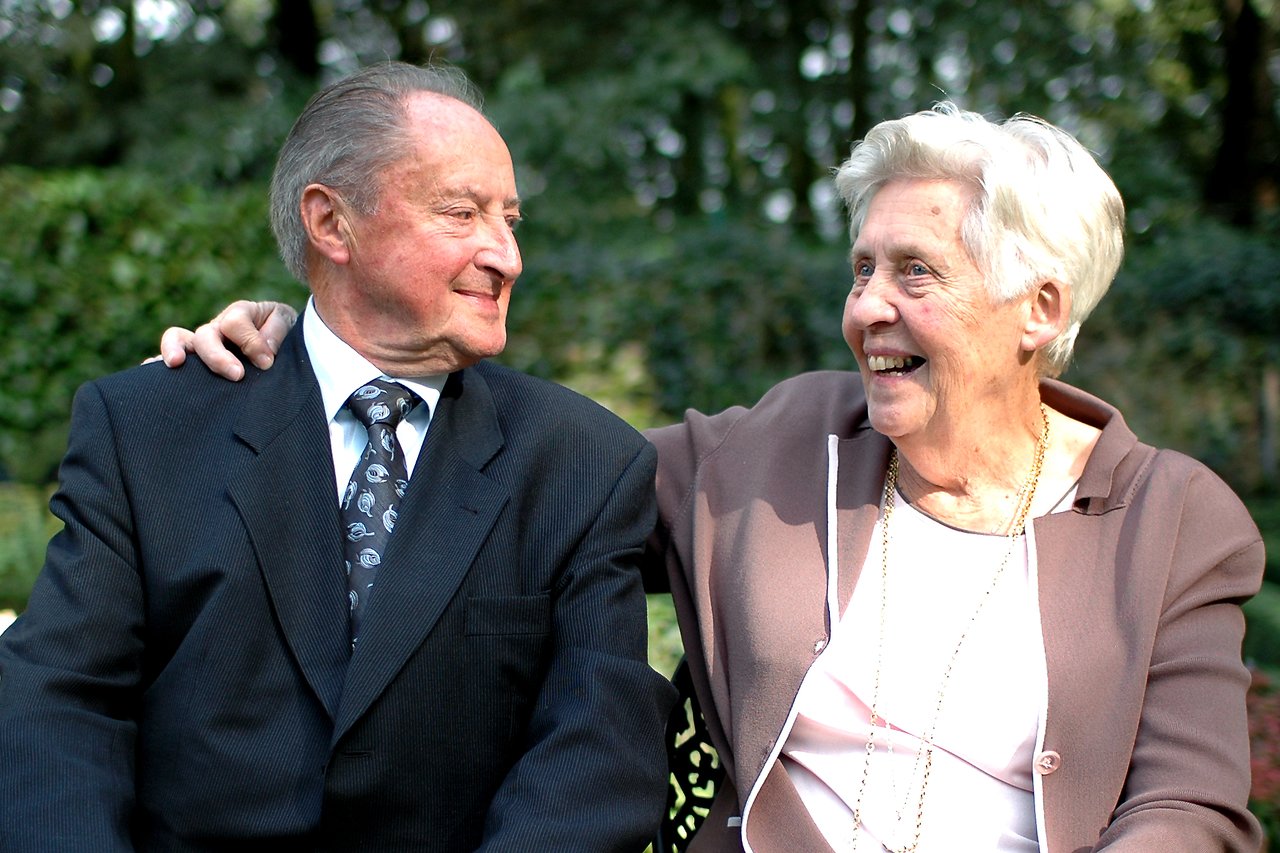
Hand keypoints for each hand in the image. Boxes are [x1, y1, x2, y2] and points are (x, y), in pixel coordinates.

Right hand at [158, 300, 297, 380]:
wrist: (277, 338)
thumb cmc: (278, 330)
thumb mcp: (284, 323)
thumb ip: (276, 331)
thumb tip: (263, 353)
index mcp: (239, 314)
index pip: (235, 323)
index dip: (251, 342)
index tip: (267, 362)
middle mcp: (216, 328)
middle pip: (206, 335)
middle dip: (217, 356)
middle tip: (236, 375)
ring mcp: (201, 344)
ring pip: (179, 339)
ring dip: (174, 349)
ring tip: (175, 363)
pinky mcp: (194, 361)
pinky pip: (169, 359)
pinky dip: (156, 364)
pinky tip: (150, 370)